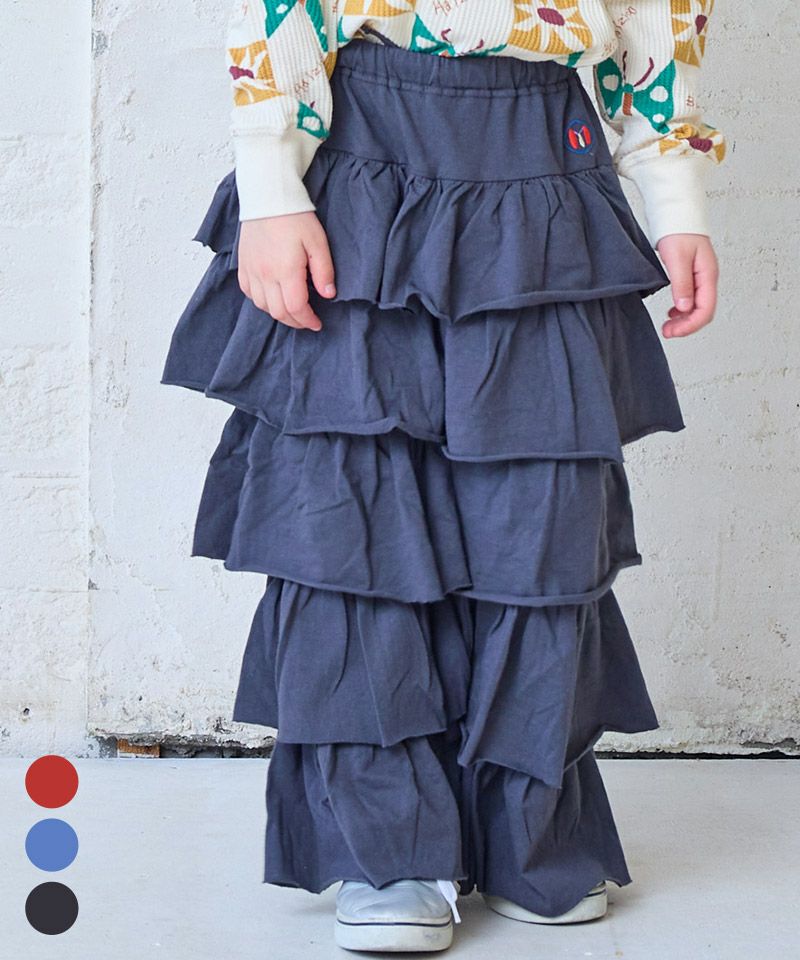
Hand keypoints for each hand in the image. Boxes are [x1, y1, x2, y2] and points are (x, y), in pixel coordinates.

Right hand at [237, 210, 336, 330]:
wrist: (267, 196)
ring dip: (278, 313)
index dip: (307, 320)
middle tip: (307, 321)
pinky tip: (272, 297)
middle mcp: (265, 274)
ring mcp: (251, 270)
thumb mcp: (318, 242)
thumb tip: (328, 294)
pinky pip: (248, 292)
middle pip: (278, 312)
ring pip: (262, 305)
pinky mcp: (242, 265)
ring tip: (292, 310)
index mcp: (286, 270)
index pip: (296, 308)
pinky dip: (260, 301)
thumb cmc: (295, 216)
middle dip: (295, 322)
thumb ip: (324, 271)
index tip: (317, 323)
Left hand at [655, 233, 718, 337]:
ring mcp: (701, 278)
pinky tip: (672, 312)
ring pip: (697, 307)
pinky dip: (682, 310)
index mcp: (708, 275)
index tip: (672, 331)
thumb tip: (684, 307)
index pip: (705, 309)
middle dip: (686, 326)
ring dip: (683, 320)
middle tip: (667, 331)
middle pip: (703, 312)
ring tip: (667, 325)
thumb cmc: (679, 232)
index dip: (690, 325)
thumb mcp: (677, 258)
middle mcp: (707, 279)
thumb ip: (681, 283)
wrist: (678, 215)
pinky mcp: (693, 277)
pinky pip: (691, 299)